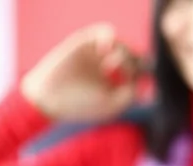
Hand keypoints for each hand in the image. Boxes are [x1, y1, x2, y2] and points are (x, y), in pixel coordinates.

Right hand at [21, 23, 142, 121]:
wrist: (49, 99)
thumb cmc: (80, 105)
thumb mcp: (112, 104)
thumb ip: (132, 92)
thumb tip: (143, 78)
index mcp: (117, 80)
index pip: (140, 71)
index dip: (142, 74)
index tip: (132, 83)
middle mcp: (108, 64)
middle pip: (135, 55)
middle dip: (135, 62)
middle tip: (125, 72)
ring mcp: (97, 53)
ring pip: (123, 44)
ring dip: (124, 52)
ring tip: (112, 65)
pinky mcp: (86, 42)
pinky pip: (106, 31)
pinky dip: (110, 38)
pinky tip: (105, 51)